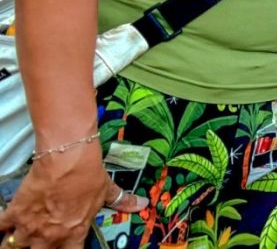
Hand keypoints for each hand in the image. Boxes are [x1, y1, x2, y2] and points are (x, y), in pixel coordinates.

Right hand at [0, 143, 146, 247]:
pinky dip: (2, 225)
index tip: (62, 247)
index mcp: (74, 234)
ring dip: (15, 242)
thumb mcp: (106, 190)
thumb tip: (141, 204)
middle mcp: (50, 236)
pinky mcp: (15, 213)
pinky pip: (1, 226)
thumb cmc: (88, 175)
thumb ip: (121, 201)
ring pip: (13, 247)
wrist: (67, 159)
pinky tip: (5, 222)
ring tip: (18, 237)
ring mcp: (30, 227)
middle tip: (38, 241)